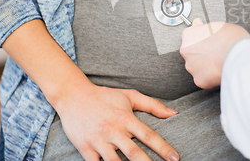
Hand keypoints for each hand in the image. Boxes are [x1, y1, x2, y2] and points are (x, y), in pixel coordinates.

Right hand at [54, 84, 179, 160]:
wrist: (73, 95)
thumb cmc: (105, 96)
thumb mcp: (130, 96)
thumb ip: (153, 105)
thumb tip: (174, 113)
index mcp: (126, 118)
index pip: (148, 136)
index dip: (163, 148)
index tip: (175, 158)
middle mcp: (113, 131)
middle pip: (134, 153)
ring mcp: (98, 141)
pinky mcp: (85, 149)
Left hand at [180, 19, 249, 88]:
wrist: (239, 57)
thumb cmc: (231, 39)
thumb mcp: (218, 25)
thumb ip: (204, 27)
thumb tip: (197, 24)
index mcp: (189, 35)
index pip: (190, 37)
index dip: (201, 39)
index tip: (208, 41)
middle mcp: (186, 51)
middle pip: (192, 53)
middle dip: (202, 54)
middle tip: (215, 52)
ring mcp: (192, 67)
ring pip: (197, 66)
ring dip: (205, 65)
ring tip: (219, 61)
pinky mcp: (199, 80)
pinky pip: (203, 78)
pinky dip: (210, 77)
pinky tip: (219, 70)